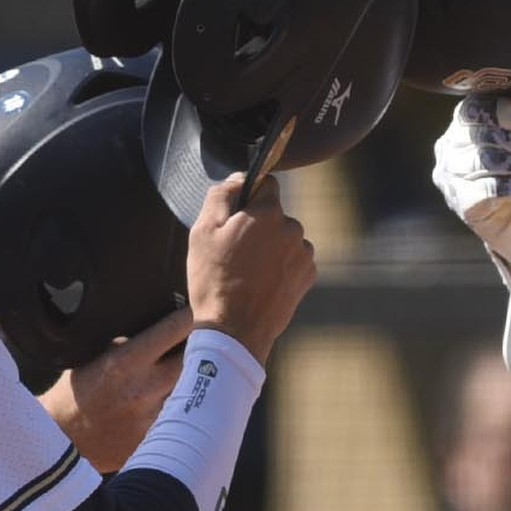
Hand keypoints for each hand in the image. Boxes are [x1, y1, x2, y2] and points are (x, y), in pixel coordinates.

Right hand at [40, 308, 192, 471]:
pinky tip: (174, 404)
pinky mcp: (158, 438)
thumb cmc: (77, 394)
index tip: (184, 316)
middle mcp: (145, 388)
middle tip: (190, 345)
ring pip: (193, 390)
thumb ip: (127, 342)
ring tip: (183, 374)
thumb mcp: (93, 356)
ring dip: (190, 380)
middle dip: (193, 350)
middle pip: (194, 360)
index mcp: (126, 362)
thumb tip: (157, 324)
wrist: (65, 441)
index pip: (175, 330)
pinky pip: (183, 416)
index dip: (183, 319)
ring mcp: (154, 417)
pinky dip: (181, 407)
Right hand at [185, 174, 315, 363]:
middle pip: (275, 214)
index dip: (248, 197)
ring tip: (248, 271)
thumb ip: (221, 194)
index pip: (267, 183)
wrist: (234, 332)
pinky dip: (281, 266)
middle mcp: (292, 229)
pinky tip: (261, 282)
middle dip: (258, 226)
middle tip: (235, 252)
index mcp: (268, 213)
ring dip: (270, 247)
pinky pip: (293, 259)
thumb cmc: (213, 281)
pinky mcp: (307, 276)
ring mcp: (303, 254)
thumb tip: (239, 178)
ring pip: (285, 237)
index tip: (236, 216)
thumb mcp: (202, 232)